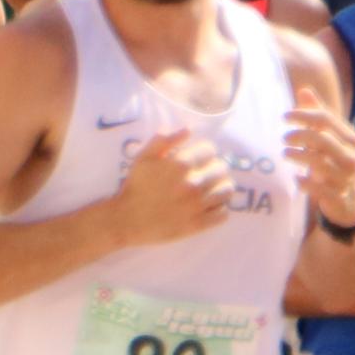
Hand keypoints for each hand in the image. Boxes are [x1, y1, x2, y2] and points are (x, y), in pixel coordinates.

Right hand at [114, 129, 232, 247]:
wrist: (127, 219)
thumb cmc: (136, 186)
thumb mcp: (144, 157)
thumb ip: (165, 140)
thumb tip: (188, 129)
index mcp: (181, 164)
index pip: (210, 150)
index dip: (204, 152)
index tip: (199, 158)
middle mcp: (193, 184)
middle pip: (222, 169)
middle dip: (214, 168)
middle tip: (205, 174)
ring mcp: (197, 205)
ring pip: (227, 190)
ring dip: (220, 187)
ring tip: (211, 189)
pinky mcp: (198, 224)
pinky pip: (224, 213)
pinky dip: (219, 208)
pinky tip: (209, 206)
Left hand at [282, 97, 354, 228]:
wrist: (350, 202)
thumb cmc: (335, 164)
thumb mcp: (330, 139)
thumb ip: (318, 116)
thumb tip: (304, 91)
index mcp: (350, 139)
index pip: (326, 119)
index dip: (303, 115)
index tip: (285, 117)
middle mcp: (351, 157)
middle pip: (322, 138)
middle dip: (300, 135)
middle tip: (284, 138)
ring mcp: (346, 178)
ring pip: (320, 162)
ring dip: (299, 156)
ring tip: (286, 154)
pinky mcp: (339, 197)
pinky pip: (319, 188)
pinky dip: (305, 182)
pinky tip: (296, 178)